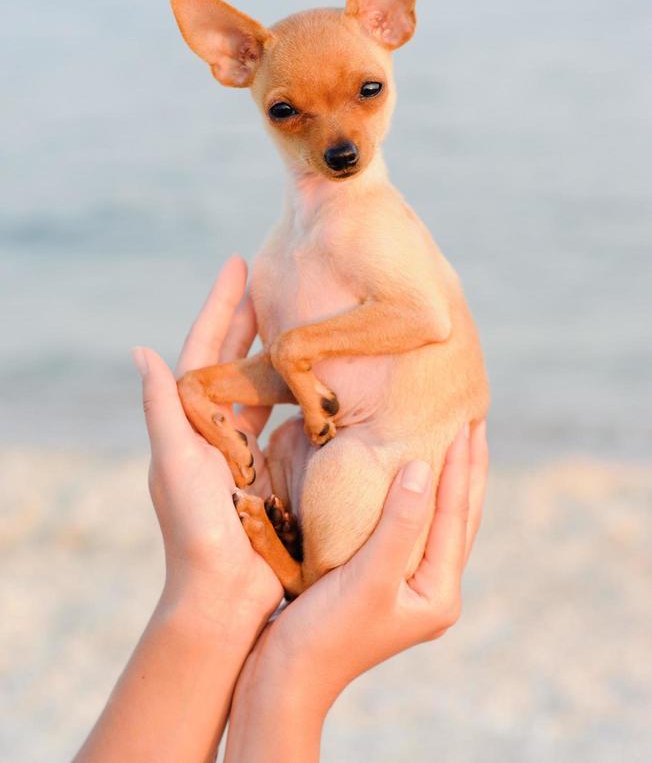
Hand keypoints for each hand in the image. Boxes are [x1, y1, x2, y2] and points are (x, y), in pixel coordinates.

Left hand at [133, 255, 282, 626]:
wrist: (223, 597)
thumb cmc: (193, 529)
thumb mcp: (174, 462)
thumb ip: (161, 408)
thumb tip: (140, 350)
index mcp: (191, 420)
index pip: (204, 347)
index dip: (221, 305)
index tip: (239, 262)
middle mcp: (217, 429)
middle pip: (235, 358)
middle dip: (251, 317)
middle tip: (276, 278)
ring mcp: (246, 449)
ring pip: (264, 385)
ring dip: (279, 350)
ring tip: (303, 315)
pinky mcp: (274, 470)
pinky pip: (289, 421)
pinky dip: (301, 394)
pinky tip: (325, 375)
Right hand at [226, 422, 487, 761]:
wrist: (284, 677)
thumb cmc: (325, 633)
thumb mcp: (366, 577)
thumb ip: (398, 523)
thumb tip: (425, 468)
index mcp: (439, 593)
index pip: (456, 515)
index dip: (462, 467)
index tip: (467, 422)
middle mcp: (433, 590)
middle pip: (458, 516)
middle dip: (467, 468)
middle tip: (474, 419)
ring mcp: (410, 585)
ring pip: (437, 519)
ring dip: (446, 478)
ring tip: (454, 438)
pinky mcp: (384, 578)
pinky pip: (410, 525)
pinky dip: (416, 494)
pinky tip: (409, 473)